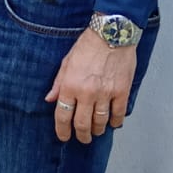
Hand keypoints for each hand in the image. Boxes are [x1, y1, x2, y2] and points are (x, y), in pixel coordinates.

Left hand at [46, 29, 136, 143]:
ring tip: (96, 131)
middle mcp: (87, 92)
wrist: (111, 33)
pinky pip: (118, 114)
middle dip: (81, 135)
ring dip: (97, 130)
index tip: (63, 136)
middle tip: (82, 138)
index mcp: (70, 85)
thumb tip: (50, 99)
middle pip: (82, 124)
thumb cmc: (88, 45)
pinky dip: (115, 122)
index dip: (62, 130)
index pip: (63, 115)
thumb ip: (58, 83)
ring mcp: (105, 93)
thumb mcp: (66, 62)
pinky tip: (112, 123)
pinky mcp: (121, 91)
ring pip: (100, 122)